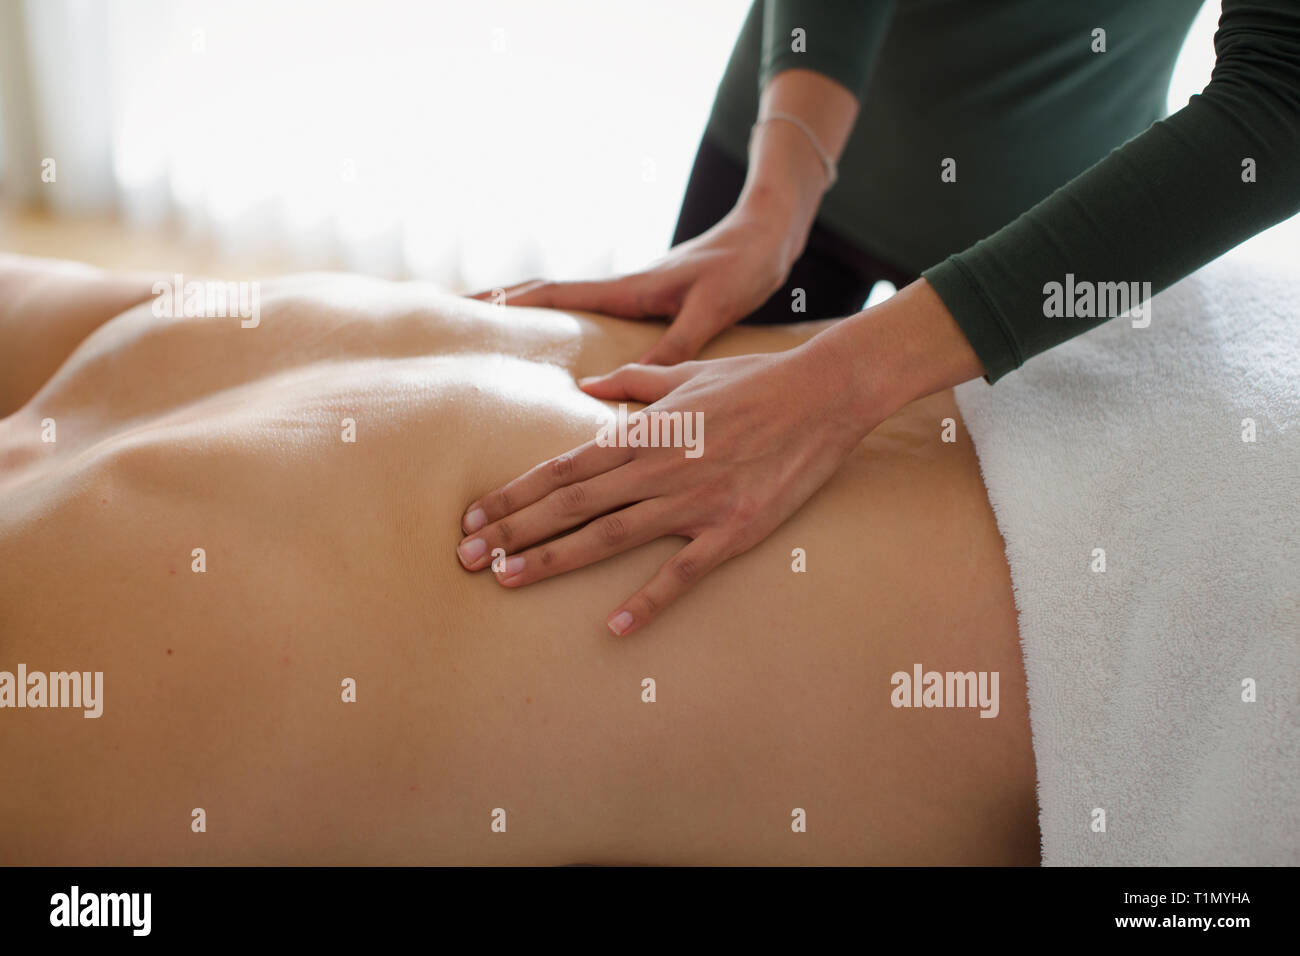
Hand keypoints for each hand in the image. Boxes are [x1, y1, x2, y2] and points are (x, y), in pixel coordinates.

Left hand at [455, 336, 884, 635]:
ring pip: (608, 535)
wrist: (822, 394)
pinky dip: (649, 600)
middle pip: (570, 503)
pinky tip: (615, 627)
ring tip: (508, 579)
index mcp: (643, 431)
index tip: (474, 516)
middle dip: (513, 530)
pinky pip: (681, 572)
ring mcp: (693, 500)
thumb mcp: (687, 373)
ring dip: (554, 558)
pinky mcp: (731, 530)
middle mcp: (657, 466)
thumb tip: (587, 388)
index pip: (562, 467)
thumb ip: (633, 384)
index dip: (514, 494)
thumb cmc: (753, 381)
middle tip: (466, 557)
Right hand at [469, 195, 800, 365]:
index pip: (554, 293)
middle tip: (454, 322)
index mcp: (627, 289)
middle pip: (547, 297)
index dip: (508, 300)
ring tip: (491, 340)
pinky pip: (594, 319)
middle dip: (501, 306)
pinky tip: (562, 352)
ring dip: (529, 317)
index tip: (463, 306)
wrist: (767, 239)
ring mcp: (631, 298)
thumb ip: (673, 345)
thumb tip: (626, 386)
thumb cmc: (741, 269)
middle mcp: (621, 291)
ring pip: (567, 308)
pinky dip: (566, 328)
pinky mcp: (648, 307)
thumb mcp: (709, 310)